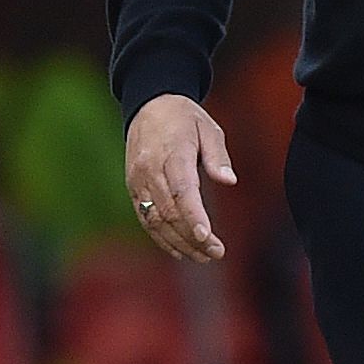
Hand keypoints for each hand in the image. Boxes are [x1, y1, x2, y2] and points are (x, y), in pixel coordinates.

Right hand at [125, 94, 235, 262]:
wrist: (148, 106)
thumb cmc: (184, 118)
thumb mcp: (208, 128)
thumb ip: (218, 155)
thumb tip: (229, 180)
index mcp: (172, 153)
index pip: (182, 191)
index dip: (193, 217)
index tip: (207, 237)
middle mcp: (150, 170)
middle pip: (170, 211)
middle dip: (192, 237)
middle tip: (216, 253)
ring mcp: (139, 181)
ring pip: (155, 220)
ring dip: (178, 242)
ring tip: (202, 257)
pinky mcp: (133, 188)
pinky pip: (145, 218)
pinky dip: (161, 238)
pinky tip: (179, 250)